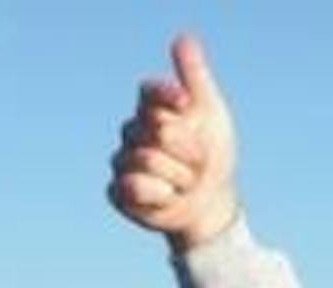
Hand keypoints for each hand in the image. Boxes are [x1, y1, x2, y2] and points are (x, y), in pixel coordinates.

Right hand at [106, 34, 239, 251]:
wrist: (213, 203)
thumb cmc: (211, 156)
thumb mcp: (211, 114)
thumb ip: (195, 78)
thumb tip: (183, 39)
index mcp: (150, 110)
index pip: (151, 92)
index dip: (171, 98)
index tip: (188, 104)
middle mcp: (132, 132)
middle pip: (159, 130)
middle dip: (190, 150)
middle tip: (197, 162)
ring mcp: (123, 162)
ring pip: (148, 160)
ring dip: (181, 177)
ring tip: (185, 183)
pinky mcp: (118, 192)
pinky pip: (135, 186)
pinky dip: (161, 195)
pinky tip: (169, 198)